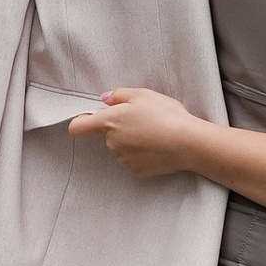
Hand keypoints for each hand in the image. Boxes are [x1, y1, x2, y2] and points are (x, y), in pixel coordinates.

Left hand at [70, 87, 210, 179]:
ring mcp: (123, 159)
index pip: (78, 127)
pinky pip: (133, 160)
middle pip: (106, 135)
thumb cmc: (165, 115)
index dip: (80, 122)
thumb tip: (106, 99)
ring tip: (154, 133)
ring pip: (121, 148)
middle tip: (143, 119)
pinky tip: (157, 147)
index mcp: (109, 122)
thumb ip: (119, 95)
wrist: (188, 143)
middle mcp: (111, 142)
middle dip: (119, 128)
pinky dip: (142, 154)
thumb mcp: (143, 94)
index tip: (88, 119)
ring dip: (132, 141)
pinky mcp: (135, 170)